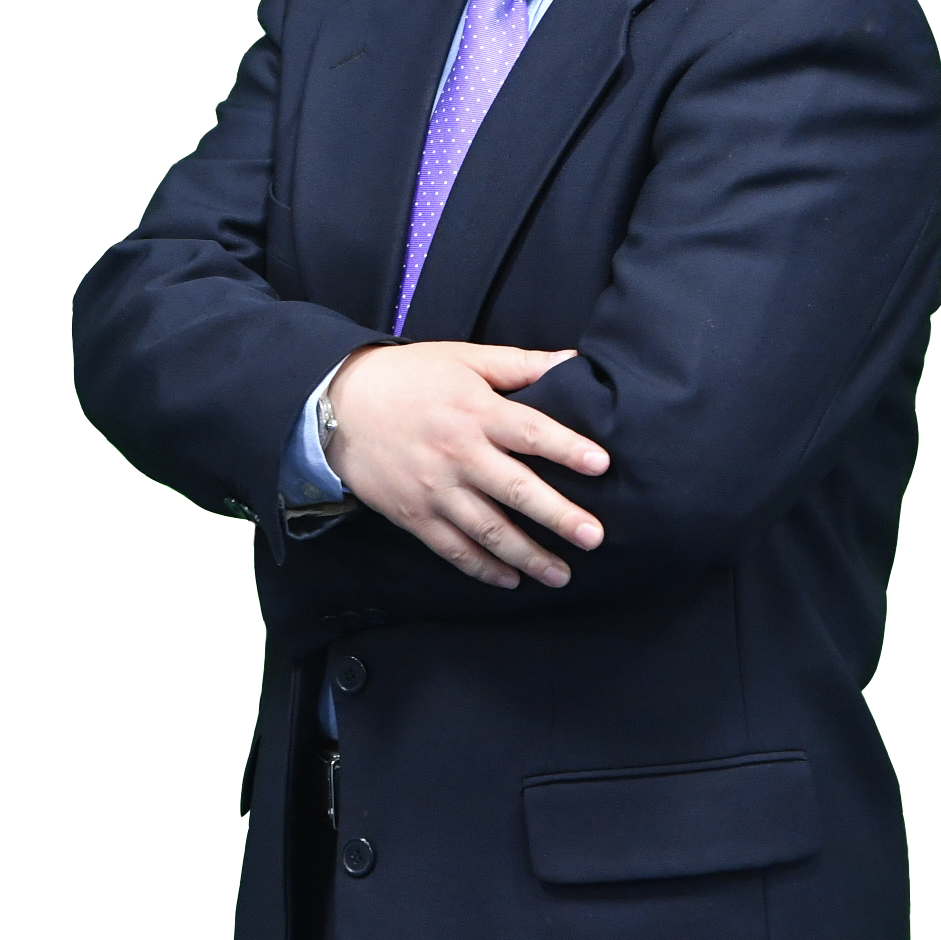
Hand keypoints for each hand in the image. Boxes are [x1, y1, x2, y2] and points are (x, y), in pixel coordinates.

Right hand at [327, 341, 607, 589]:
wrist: (338, 405)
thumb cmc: (410, 377)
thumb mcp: (465, 358)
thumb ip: (520, 364)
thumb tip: (572, 362)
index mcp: (476, 412)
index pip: (532, 432)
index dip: (568, 448)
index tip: (602, 465)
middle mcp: (459, 455)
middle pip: (516, 490)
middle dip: (558, 516)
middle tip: (593, 537)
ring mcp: (435, 490)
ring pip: (488, 531)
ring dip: (527, 555)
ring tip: (561, 573)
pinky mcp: (414, 516)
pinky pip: (453, 549)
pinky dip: (482, 569)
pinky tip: (510, 580)